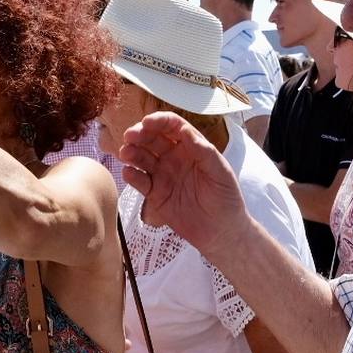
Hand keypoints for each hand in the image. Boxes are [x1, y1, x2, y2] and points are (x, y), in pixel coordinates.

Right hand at [118, 112, 249, 259]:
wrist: (221, 231)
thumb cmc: (226, 197)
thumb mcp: (220, 172)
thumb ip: (203, 151)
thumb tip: (185, 130)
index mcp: (191, 147)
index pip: (172, 126)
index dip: (159, 121)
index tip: (147, 122)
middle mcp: (174, 157)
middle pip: (152, 139)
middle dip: (139, 134)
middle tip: (130, 136)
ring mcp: (162, 175)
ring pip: (142, 158)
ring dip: (131, 152)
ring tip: (125, 153)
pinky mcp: (155, 194)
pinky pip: (140, 181)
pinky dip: (132, 175)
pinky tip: (129, 173)